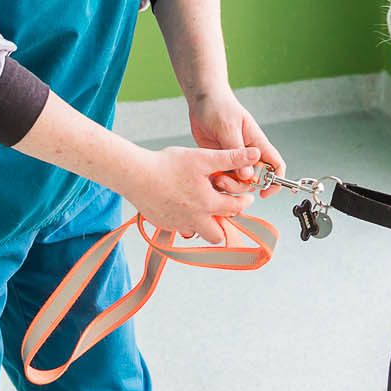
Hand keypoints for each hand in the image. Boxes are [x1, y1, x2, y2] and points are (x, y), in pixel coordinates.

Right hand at [130, 143, 257, 243]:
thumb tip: (255, 154)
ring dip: (204, 224)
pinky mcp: (162, 224)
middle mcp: (194, 220)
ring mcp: (177, 224)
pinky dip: (185, 221)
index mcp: (208, 204)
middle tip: (224, 208)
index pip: (235, 209)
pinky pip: (179, 229)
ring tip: (203, 207)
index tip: (246, 198)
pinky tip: (182, 205)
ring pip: (197, 233)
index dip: (243, 202)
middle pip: (217, 235)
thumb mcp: (203, 158)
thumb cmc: (167, 165)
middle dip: (224, 224)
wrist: (135, 175)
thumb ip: (231, 158)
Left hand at [187, 91, 282, 191]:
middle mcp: (248, 153)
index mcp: (257, 143)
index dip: (275, 181)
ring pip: (239, 181)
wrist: (201, 100)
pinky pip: (224, 177)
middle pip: (255, 179)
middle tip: (225, 181)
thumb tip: (247, 175)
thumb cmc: (219, 107)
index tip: (265, 192)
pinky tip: (209, 177)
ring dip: (228, 185)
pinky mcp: (220, 160)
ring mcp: (234, 158)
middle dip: (243, 186)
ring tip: (215, 178)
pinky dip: (218, 181)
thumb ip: (236, 151)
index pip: (276, 165)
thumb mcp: (228, 128)